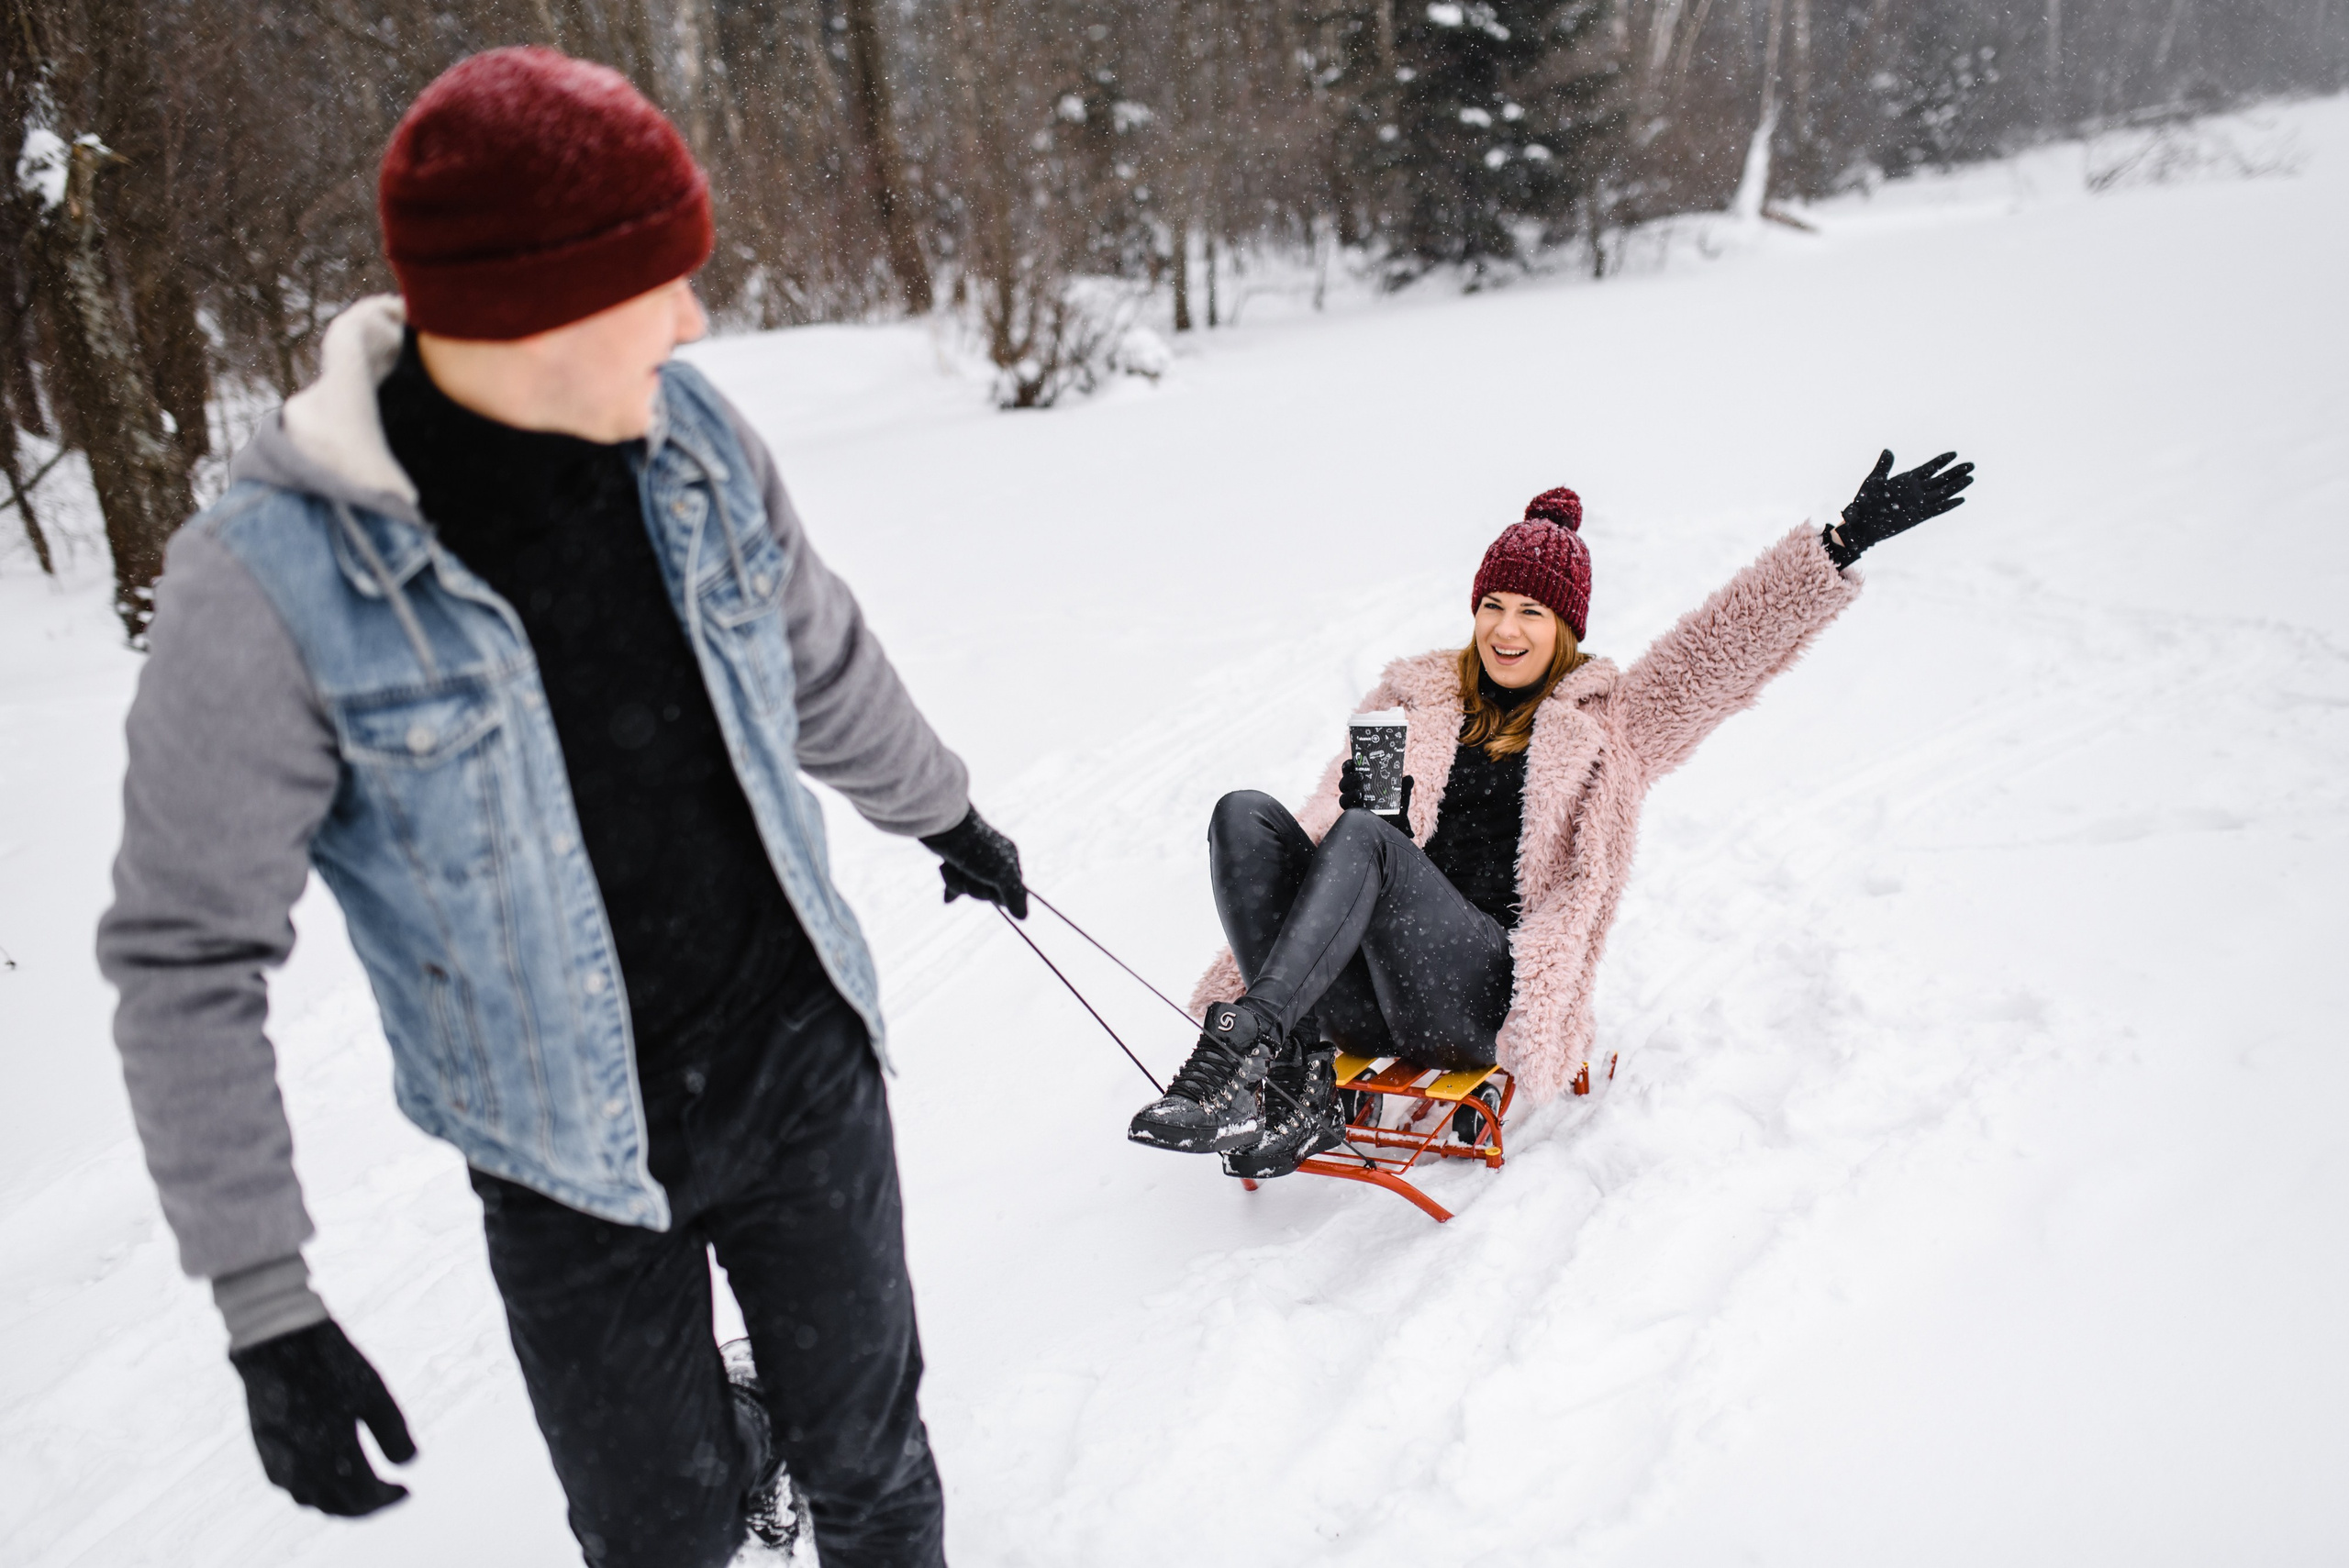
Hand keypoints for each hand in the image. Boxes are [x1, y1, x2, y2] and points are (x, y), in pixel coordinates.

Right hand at [229, 1319, 414, 1516]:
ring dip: (341, 1504)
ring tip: (363, 1493)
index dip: (389, 1498)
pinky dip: (316, 1493)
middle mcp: (304, 1471)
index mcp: (334, 1457)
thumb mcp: (375, 1394)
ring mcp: (280, 1465)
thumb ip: (394, 1434)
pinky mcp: (265, 1456)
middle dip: (368, 1506)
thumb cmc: (332, 1365)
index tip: (406, 1491)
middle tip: (388, 1496)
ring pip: (314, 1501)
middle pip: (341, 1505)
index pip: (367, 1498)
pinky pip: (293, 1489)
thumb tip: (409, 1464)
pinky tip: (329, 1481)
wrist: (279, 1344)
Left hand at [919, 806, 1027, 918]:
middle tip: (968, 873)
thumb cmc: (976, 848)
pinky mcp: (957, 859)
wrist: (943, 824)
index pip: (1010, 893)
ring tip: (951, 866)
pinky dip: (950, 880)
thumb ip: (1014, 895)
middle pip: (986, 893)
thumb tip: (1023, 918)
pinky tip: (945, 881)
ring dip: (956, 881)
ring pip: (968, 888)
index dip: (996, 895)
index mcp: (1010, 858)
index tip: (990, 882)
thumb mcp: (1001, 873)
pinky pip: (956, 881)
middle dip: (973, 888)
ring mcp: (974, 859)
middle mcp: (994, 859)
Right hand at [1340, 762, 1413, 835]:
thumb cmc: (1395, 810)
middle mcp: (1355, 792)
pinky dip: (1350, 799)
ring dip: (1349, 788)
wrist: (1396, 829)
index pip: (1352, 771)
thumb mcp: (1401, 797)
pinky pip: (1346, 805)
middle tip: (1359, 774)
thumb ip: (1404, 787)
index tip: (1352, 760)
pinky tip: (1359, 796)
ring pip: (1343, 792)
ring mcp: (1353, 803)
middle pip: (1345, 781)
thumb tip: (1408, 778)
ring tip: (1359, 790)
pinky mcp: (1353, 813)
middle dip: (1348, 775)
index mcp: (1363, 783)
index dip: (1349, 765)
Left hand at [1826, 448, 1974, 566]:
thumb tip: (1889, 450)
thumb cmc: (1864, 502)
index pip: (1929, 467)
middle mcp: (1916, 490)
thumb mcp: (1874, 481)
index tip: (1955, 454)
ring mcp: (1919, 503)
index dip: (1941, 461)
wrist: (1860, 523)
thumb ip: (1883, 466)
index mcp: (1907, 479)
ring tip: (1971, 478)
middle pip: (1941, 479)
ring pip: (1942, 493)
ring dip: (1956, 486)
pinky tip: (1961, 499)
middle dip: (1955, 472)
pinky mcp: (1918, 517)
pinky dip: (1948, 505)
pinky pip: (1937, 509)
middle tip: (1971, 465)